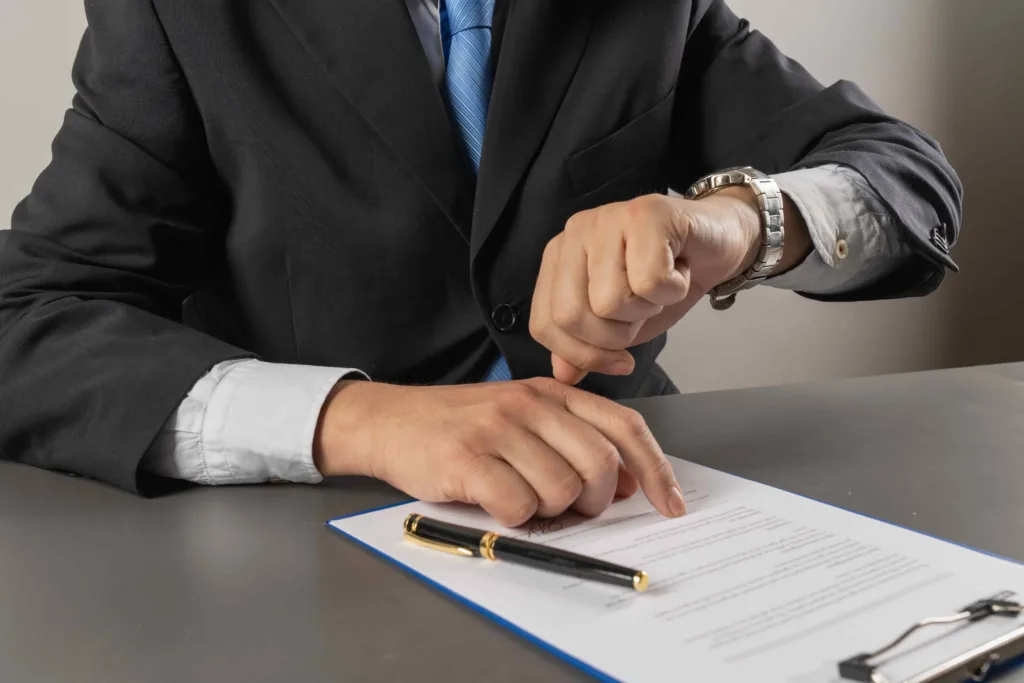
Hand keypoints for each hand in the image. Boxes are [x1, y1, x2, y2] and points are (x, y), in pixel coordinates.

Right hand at [314, 378, 686, 526]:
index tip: (671, 504)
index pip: (624, 426)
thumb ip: (573, 442)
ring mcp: (497, 428)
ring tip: (520, 498)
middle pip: (598, 464)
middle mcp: (530, 404)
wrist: (390, 421)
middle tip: (573, 510)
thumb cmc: (461, 426)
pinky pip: (517, 505)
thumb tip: (625, 484)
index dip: (656, 468)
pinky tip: (494, 503)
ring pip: (561, 490)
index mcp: (552, 394)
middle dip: (594, 502)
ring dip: (548, 511)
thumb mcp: (522, 420)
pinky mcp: (467, 458)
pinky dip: (513, 517)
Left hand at [530, 189, 808, 383]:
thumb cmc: (666, 278)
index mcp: (558, 259)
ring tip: (660, 285)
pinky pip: (650, 281)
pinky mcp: (645, 213)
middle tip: (643, 312)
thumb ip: (586, 347)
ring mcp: (607, 219)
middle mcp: (575, 234)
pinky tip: (679, 270)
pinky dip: (674, 289)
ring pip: (610, 301)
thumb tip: (564, 375)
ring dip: (648, 307)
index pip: (545, 324)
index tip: (620, 361)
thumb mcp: (620, 323)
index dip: (583, 355)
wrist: (718, 241)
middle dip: (616, 335)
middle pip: (572, 316)